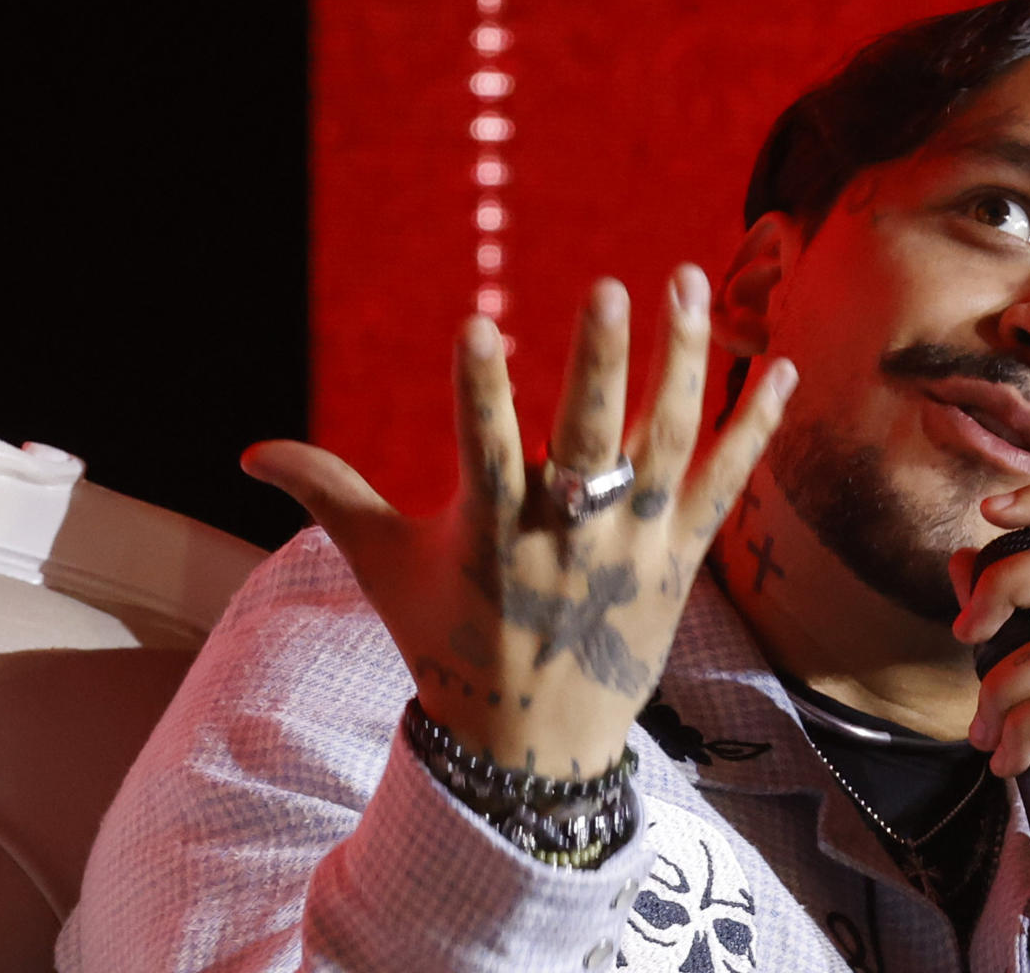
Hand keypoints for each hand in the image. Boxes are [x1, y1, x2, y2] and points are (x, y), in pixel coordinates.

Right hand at [242, 265, 796, 778]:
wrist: (532, 748)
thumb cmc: (451, 642)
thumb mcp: (384, 568)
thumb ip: (328, 494)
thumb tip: (248, 452)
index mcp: (492, 532)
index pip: (485, 449)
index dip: (480, 390)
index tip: (479, 324)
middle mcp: (569, 535)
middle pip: (590, 438)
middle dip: (601, 363)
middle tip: (612, 288)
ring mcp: (634, 546)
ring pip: (667, 443)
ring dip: (682, 362)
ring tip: (689, 281)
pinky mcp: (682, 559)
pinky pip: (727, 484)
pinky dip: (756, 428)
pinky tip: (781, 366)